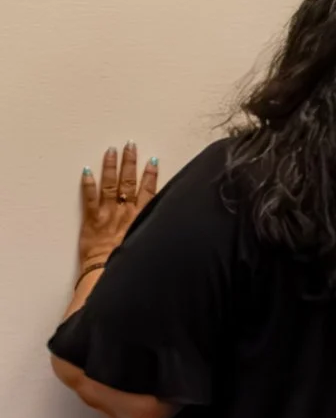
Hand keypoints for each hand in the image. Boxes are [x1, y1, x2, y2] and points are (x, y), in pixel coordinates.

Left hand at [78, 143, 158, 268]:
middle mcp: (126, 211)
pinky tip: (87, 170)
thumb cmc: (128, 260)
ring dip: (111, 166)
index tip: (152, 160)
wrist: (107, 271)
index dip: (150, 174)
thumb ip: (154, 228)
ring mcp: (108, 213)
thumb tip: (166, 221)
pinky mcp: (92, 219)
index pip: (148, 190)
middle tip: (130, 146)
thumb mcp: (148, 242)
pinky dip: (88, 183)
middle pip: (129, 181)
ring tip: (111, 151)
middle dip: (130, 162)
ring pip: (111, 184)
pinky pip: (89, 197)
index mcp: (142, 216)